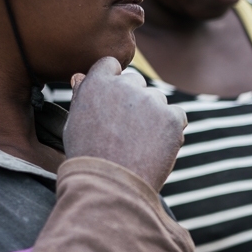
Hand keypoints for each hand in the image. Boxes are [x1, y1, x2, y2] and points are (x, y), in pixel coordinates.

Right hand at [63, 57, 186, 190]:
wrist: (110, 186)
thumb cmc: (88, 158)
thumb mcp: (74, 124)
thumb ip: (82, 97)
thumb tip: (81, 76)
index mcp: (97, 82)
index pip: (111, 65)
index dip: (113, 83)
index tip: (113, 103)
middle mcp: (125, 85)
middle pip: (136, 82)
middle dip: (134, 100)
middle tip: (127, 131)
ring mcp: (150, 100)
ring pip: (157, 100)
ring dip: (153, 116)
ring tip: (139, 145)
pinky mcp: (172, 117)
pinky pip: (176, 117)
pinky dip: (171, 131)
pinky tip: (155, 149)